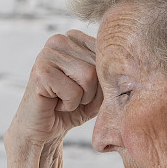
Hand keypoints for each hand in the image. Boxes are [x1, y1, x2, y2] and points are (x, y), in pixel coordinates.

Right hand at [8, 30, 102, 146]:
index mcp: (74, 37)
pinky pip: (74, 92)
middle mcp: (59, 40)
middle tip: (71, 98)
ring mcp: (47, 53)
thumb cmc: (71, 108)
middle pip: (98, 66)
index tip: (83, 89)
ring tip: (63, 99)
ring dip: (81, 99)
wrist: (42, 129)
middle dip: (92, 92)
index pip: (107, 55)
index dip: (101, 82)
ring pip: (89, 77)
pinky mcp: (41, 72)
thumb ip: (111, 74)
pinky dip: (69, 106)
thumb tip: (126, 70)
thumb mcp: (98, 88)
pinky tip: (54, 103)